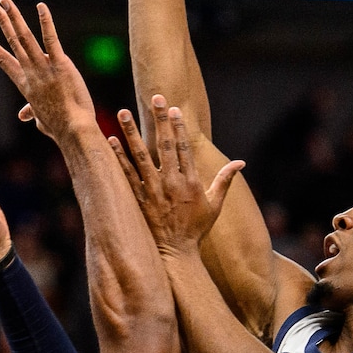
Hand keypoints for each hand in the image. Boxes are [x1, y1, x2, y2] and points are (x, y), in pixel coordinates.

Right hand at [0, 0, 95, 142]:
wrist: (72, 129)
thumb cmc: (59, 126)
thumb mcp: (40, 118)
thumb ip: (31, 112)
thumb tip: (23, 116)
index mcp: (25, 84)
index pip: (5, 61)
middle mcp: (30, 73)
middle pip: (13, 42)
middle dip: (2, 22)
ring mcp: (43, 67)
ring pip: (25, 37)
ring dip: (14, 17)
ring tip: (5, 1)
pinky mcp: (60, 65)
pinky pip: (51, 39)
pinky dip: (45, 22)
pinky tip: (40, 6)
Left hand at [109, 94, 243, 254]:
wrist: (176, 254)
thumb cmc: (196, 230)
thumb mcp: (215, 205)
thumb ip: (225, 181)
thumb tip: (241, 163)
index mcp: (191, 182)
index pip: (184, 148)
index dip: (179, 126)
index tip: (173, 108)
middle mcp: (172, 183)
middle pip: (165, 145)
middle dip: (160, 120)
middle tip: (154, 98)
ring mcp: (153, 191)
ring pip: (141, 155)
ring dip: (132, 133)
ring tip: (123, 113)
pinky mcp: (138, 199)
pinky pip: (127, 175)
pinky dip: (118, 158)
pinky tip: (110, 141)